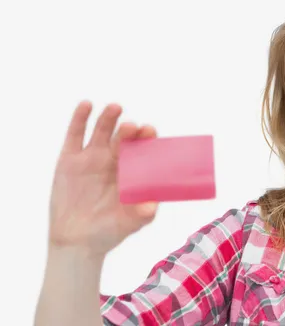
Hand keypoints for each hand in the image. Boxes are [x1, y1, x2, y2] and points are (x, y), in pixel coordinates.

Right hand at [48, 101, 158, 256]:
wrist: (77, 242)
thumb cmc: (109, 230)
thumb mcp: (129, 223)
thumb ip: (142, 214)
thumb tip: (152, 206)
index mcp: (132, 170)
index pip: (142, 147)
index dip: (146, 138)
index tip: (150, 131)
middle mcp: (113, 160)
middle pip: (123, 137)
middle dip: (130, 130)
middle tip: (134, 126)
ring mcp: (91, 157)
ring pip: (102, 131)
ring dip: (109, 118)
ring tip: (115, 108)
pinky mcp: (70, 159)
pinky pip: (75, 135)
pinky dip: (80, 118)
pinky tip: (86, 105)